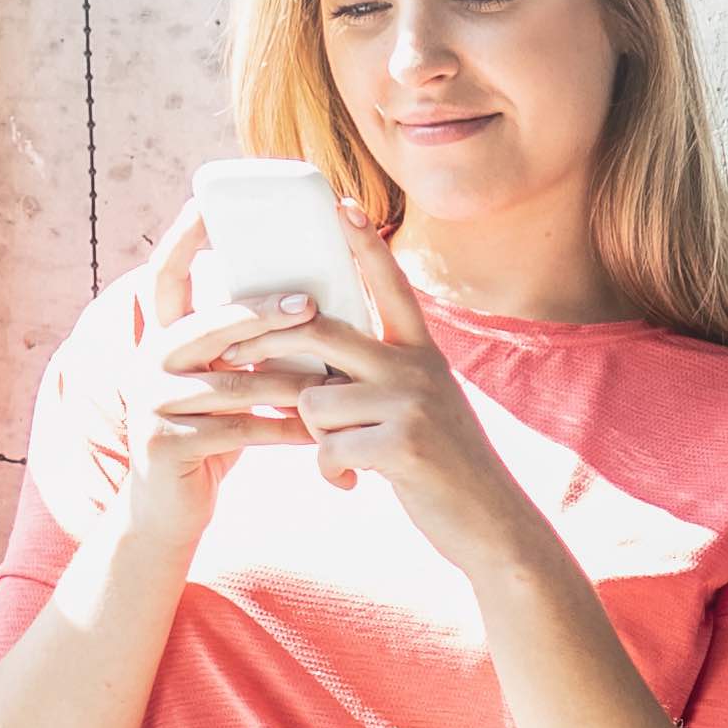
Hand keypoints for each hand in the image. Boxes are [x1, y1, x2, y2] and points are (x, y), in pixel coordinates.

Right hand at [110, 201, 318, 544]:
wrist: (171, 507)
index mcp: (162, 338)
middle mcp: (149, 362)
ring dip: (286, 382)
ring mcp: (151, 403)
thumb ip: (242, 344)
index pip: (164, 278)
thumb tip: (307, 296)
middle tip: (309, 304)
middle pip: (207, 327)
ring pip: (230, 383)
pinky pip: (236, 430)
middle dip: (259, 314)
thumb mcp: (223, 380)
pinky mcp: (165, 443)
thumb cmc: (212, 434)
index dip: (179, 240)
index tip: (205, 205)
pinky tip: (314, 430)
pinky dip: (280, 429)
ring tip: (333, 380)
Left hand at [264, 224, 552, 570]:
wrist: (491, 523)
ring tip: (343, 454)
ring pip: (315, 401)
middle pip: (322, 334)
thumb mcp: (421, 405)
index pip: (390, 286)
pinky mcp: (404, 446)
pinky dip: (331, 472)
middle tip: (236, 357)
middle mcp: (419, 368)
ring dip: (315, 434)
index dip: (366, 244)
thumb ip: (378, 374)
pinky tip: (352, 483)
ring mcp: (413, 405)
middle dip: (271, 348)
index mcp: (422, 353)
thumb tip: (314, 353)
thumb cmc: (443, 465)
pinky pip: (330, 448)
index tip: (342, 204)